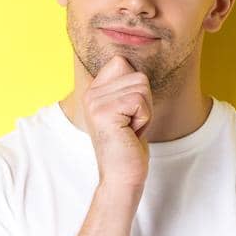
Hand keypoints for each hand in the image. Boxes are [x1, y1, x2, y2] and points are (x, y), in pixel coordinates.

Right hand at [83, 53, 151, 193]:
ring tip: (130, 129)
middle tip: (131, 124)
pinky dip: (144, 119)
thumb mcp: (127, 110)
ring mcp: (95, 102)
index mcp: (94, 90)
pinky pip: (140, 101)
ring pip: (141, 86)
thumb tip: (133, 58)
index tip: (129, 113)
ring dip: (144, 111)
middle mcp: (91, 93)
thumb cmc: (129, 146)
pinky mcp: (104, 112)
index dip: (137, 88)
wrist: (122, 177)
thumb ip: (126, 86)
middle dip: (144, 102)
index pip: (122, 62)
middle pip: (137, 75)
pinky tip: (130, 134)